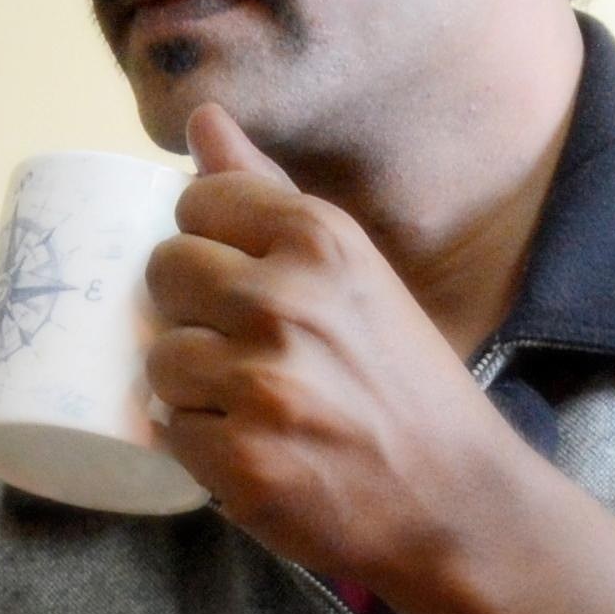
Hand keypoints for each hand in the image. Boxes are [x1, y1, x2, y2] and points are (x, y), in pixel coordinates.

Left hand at [144, 103, 521, 586]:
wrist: (455, 497)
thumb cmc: (402, 375)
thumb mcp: (352, 266)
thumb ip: (267, 190)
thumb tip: (200, 116)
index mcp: (320, 239)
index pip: (197, 201)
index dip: (208, 237)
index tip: (238, 271)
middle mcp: (285, 300)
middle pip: (165, 269)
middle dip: (190, 305)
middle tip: (240, 339)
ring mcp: (260, 385)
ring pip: (159, 355)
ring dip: (192, 379)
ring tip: (249, 398)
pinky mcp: (240, 463)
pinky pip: (169, 429)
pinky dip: (201, 441)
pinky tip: (252, 443)